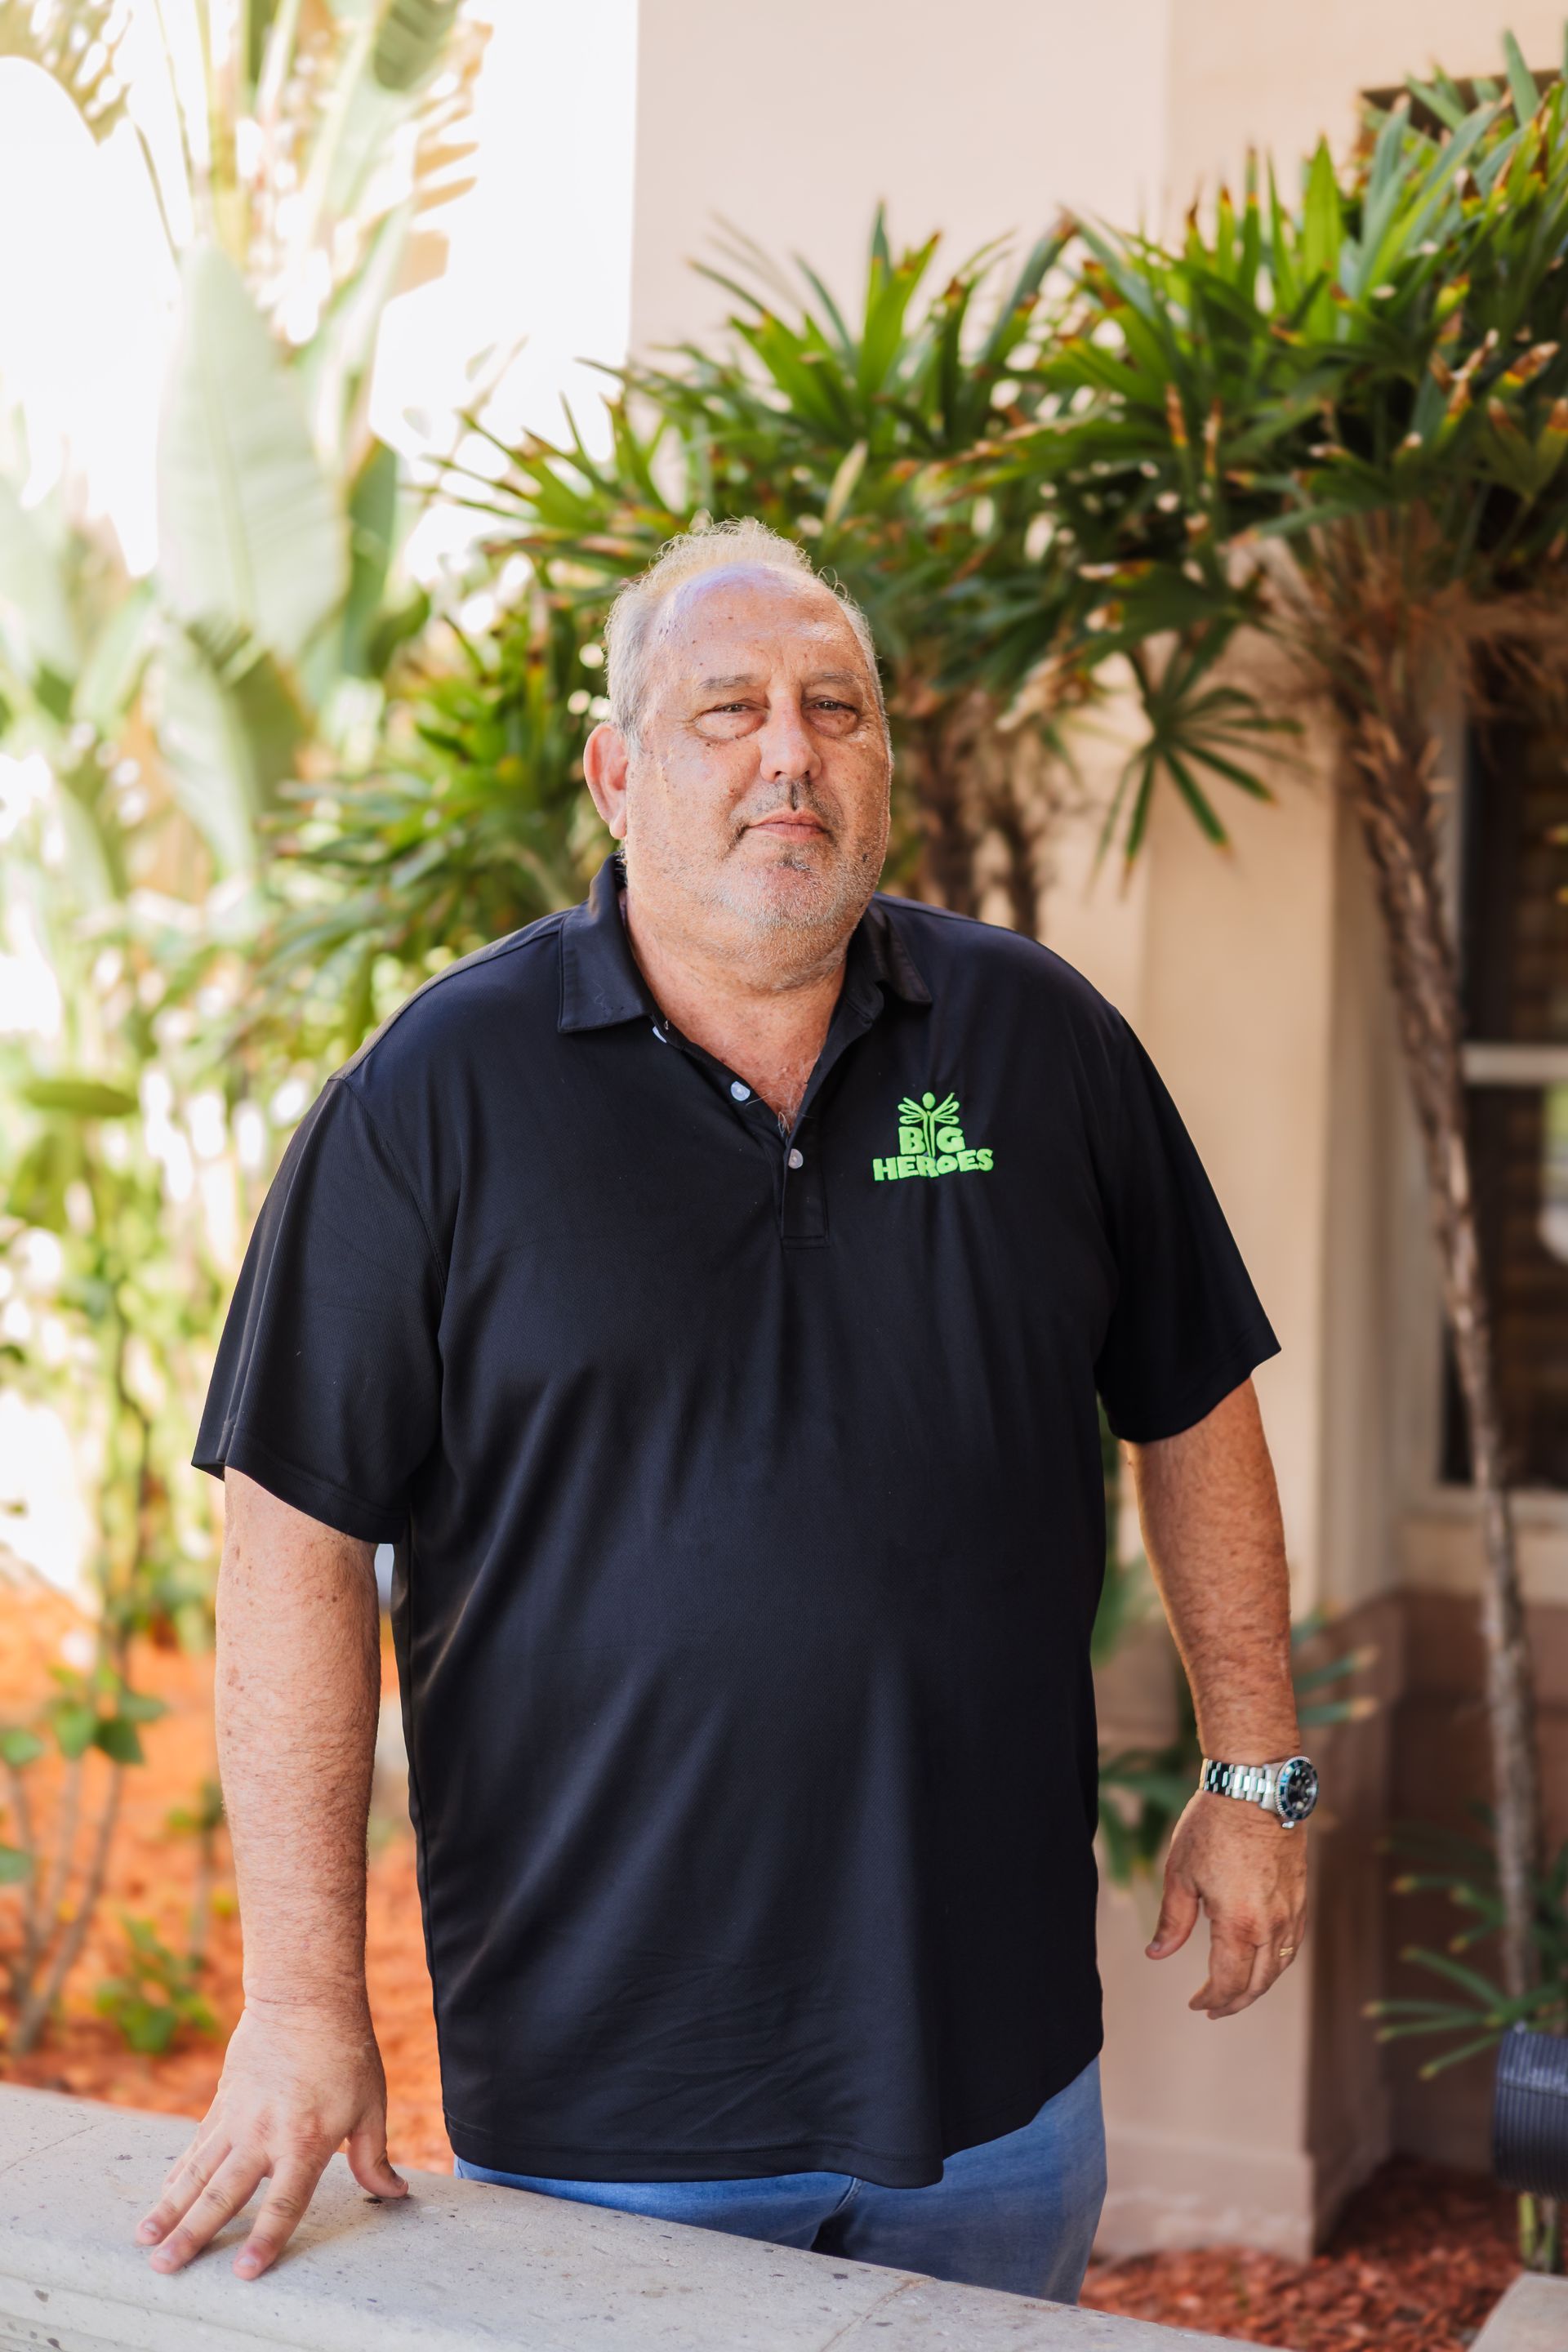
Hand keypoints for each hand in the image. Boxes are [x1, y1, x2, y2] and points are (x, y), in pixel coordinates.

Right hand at [136, 1996, 405, 2277]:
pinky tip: (163, 2196)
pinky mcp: (223, 2102)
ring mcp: (237, 2118)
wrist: (303, 1995)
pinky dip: (179, 2173)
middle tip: (165, 2267)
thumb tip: (395, 2193)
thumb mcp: (371, 2103)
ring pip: (197, 2172)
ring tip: (145, 2240)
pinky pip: (197, 2146)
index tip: (244, 2272)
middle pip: (222, 2195)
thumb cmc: (345, 2050)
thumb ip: (373, 2155)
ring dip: (170, 2208)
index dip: (265, 2239)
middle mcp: (264, 2135)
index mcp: (305, 2141)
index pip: (284, 2203)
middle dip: (192, 2235)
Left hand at [1146, 1791, 1307, 2017]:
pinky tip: (1262, 1959)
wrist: (1255, 1787)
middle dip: (1235, 2001)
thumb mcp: (1180, 1874)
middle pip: (1258, 1983)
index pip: (1228, 1982)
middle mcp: (1272, 1925)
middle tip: (1214, 2008)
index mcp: (1239, 1924)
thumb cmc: (1212, 1826)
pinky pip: (1293, 1943)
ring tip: (1236, 1991)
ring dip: (1258, 1985)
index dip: (1212, 2000)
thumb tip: (1157, 1955)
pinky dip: (1277, 1961)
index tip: (1196, 2005)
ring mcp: (1292, 1911)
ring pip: (1279, 1966)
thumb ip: (1172, 1922)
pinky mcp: (1302, 1896)